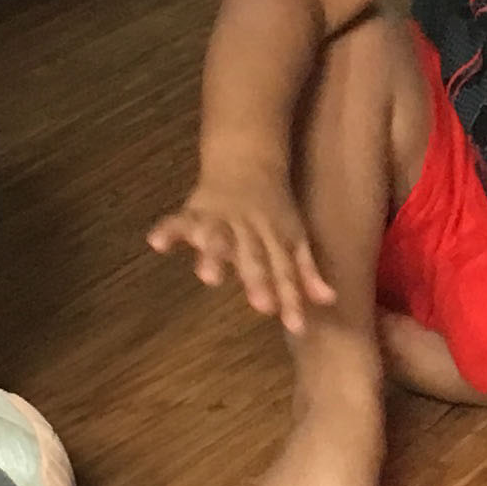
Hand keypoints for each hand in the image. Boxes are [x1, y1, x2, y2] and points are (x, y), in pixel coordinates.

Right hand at [145, 173, 335, 332]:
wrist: (246, 159)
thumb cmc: (273, 208)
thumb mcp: (294, 236)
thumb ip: (306, 271)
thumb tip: (329, 302)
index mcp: (275, 237)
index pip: (285, 270)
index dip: (291, 297)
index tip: (296, 326)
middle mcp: (249, 230)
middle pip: (254, 257)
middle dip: (257, 279)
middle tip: (261, 306)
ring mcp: (221, 220)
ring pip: (218, 237)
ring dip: (214, 254)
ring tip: (208, 276)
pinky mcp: (195, 211)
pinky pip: (179, 221)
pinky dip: (168, 230)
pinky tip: (157, 243)